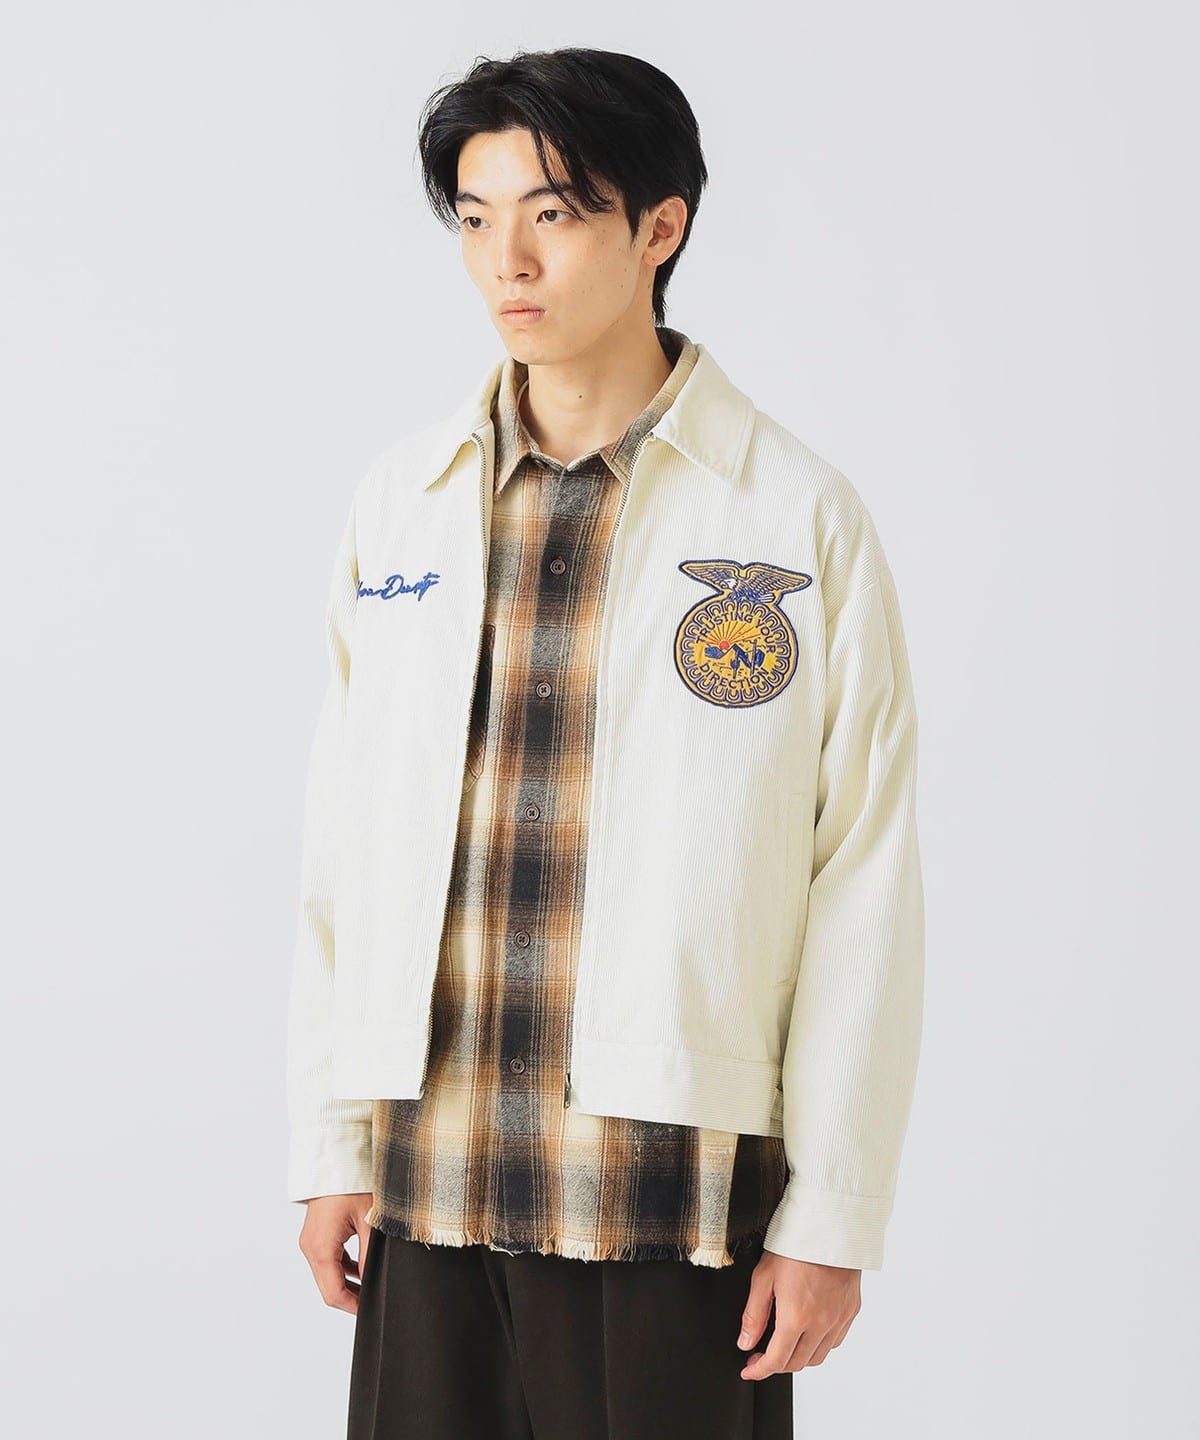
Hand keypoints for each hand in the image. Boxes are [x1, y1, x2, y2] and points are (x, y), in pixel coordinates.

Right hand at [297, 1193, 373, 1314]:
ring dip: (348, 1283)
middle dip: (351, 1297)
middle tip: (374, 1301)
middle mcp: (311, 1247)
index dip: (353, 1307)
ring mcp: (311, 1241)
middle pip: (329, 1287)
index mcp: (321, 1248)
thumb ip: (369, 1257)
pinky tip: (362, 1268)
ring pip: (328, 1275)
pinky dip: (344, 1268)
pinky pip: (329, 1260)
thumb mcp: (368, 1222)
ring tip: (372, 1287)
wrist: (336, 1159)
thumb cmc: (351, 1184)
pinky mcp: (316, 1235)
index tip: (371, 1312)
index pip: (333, 1294)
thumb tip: (374, 1284)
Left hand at [736, 1250, 860, 1378]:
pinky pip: (835, 1341)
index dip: (759, 1371)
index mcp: (796, 1317)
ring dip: (798, 1357)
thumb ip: (754, 1314)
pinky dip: (819, 1345)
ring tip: (784, 1343)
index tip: (749, 1369)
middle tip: (761, 1354)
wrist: (830, 1226)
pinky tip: (809, 1332)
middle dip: (776, 1364)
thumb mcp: (764, 1276)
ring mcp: (838, 1319)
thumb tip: (745, 1342)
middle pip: (797, 1363)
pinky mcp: (851, 1311)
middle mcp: (820, 1324)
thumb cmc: (796, 1246)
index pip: (776, 1360)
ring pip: (818, 1357)